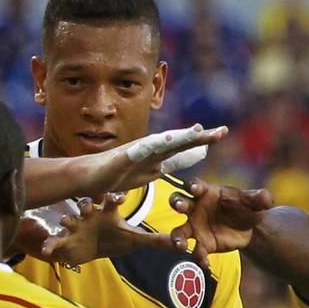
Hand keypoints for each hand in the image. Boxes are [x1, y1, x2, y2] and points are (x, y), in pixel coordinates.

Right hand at [51, 193, 181, 263]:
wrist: (89, 248)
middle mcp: (90, 215)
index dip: (114, 197)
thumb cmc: (113, 238)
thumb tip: (181, 244)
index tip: (118, 197)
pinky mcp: (64, 239)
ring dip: (67, 219)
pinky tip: (46, 251)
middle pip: (87, 204)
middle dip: (86, 204)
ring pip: (69, 218)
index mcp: (107, 212)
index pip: (111, 200)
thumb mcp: (134, 240)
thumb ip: (156, 241)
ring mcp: (76, 226)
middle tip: (87, 205)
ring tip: (64, 221)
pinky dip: (50, 246)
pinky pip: (54, 241)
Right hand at [81, 124, 227, 195]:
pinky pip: (139, 151)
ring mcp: (136, 153)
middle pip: (179, 143)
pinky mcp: (123, 157)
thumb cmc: (115, 174)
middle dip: (200, 137)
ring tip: (198, 131)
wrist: (86, 177)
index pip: (183, 149)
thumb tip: (188, 157)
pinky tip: (164, 140)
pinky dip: (152, 145)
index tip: (221, 133)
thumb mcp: (148, 173)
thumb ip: (168, 164)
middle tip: (222, 131)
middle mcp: (149, 151)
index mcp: (156, 157)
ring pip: (163, 144)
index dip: (201, 142)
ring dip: (181, 137)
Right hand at [167, 181, 273, 268]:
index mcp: (207, 192)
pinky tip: (205, 262)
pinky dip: (199, 257)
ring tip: (180, 245)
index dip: (192, 186)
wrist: (250, 229)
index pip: (195, 186)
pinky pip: (196, 251)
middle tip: (179, 206)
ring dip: (176, 238)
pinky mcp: (202, 244)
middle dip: (177, 203)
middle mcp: (195, 208)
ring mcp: (195, 227)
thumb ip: (259, 199)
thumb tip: (265, 197)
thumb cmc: (246, 208)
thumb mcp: (254, 203)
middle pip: (179, 202)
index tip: (194, 189)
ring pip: (179, 231)